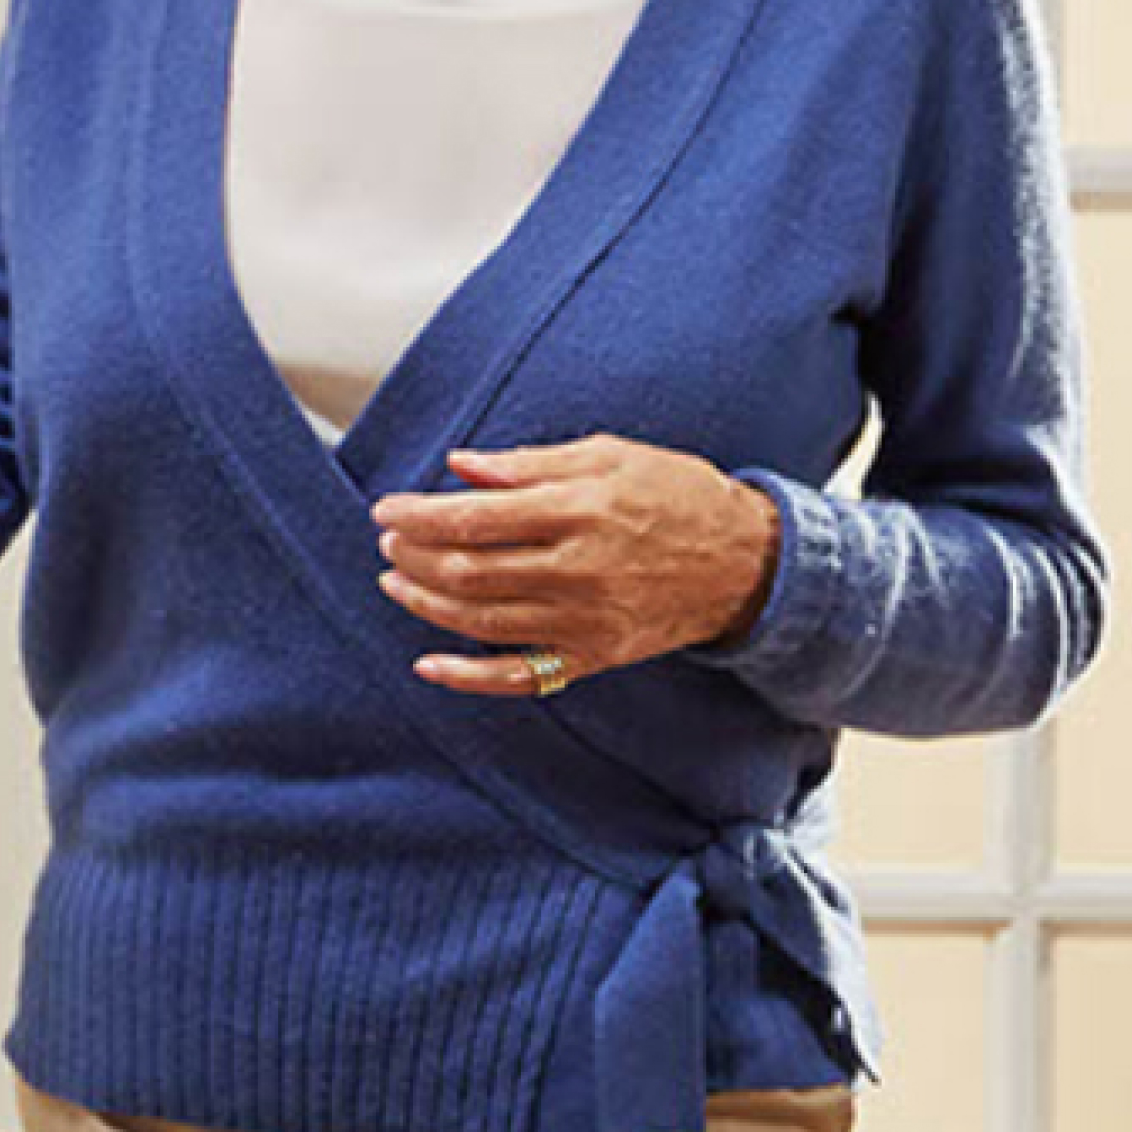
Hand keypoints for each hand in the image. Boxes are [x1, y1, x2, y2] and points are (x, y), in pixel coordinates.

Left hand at [370, 436, 778, 700]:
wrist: (745, 561)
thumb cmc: (675, 494)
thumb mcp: (609, 455)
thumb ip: (530, 464)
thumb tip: (459, 466)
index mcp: (579, 510)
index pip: (473, 518)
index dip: (418, 515)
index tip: (386, 510)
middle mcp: (577, 570)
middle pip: (468, 571)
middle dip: (414, 556)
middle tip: (389, 541)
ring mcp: (584, 621)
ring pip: (480, 621)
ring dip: (424, 603)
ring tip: (395, 580)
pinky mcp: (592, 656)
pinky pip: (518, 676)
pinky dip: (466, 676)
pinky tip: (427, 663)